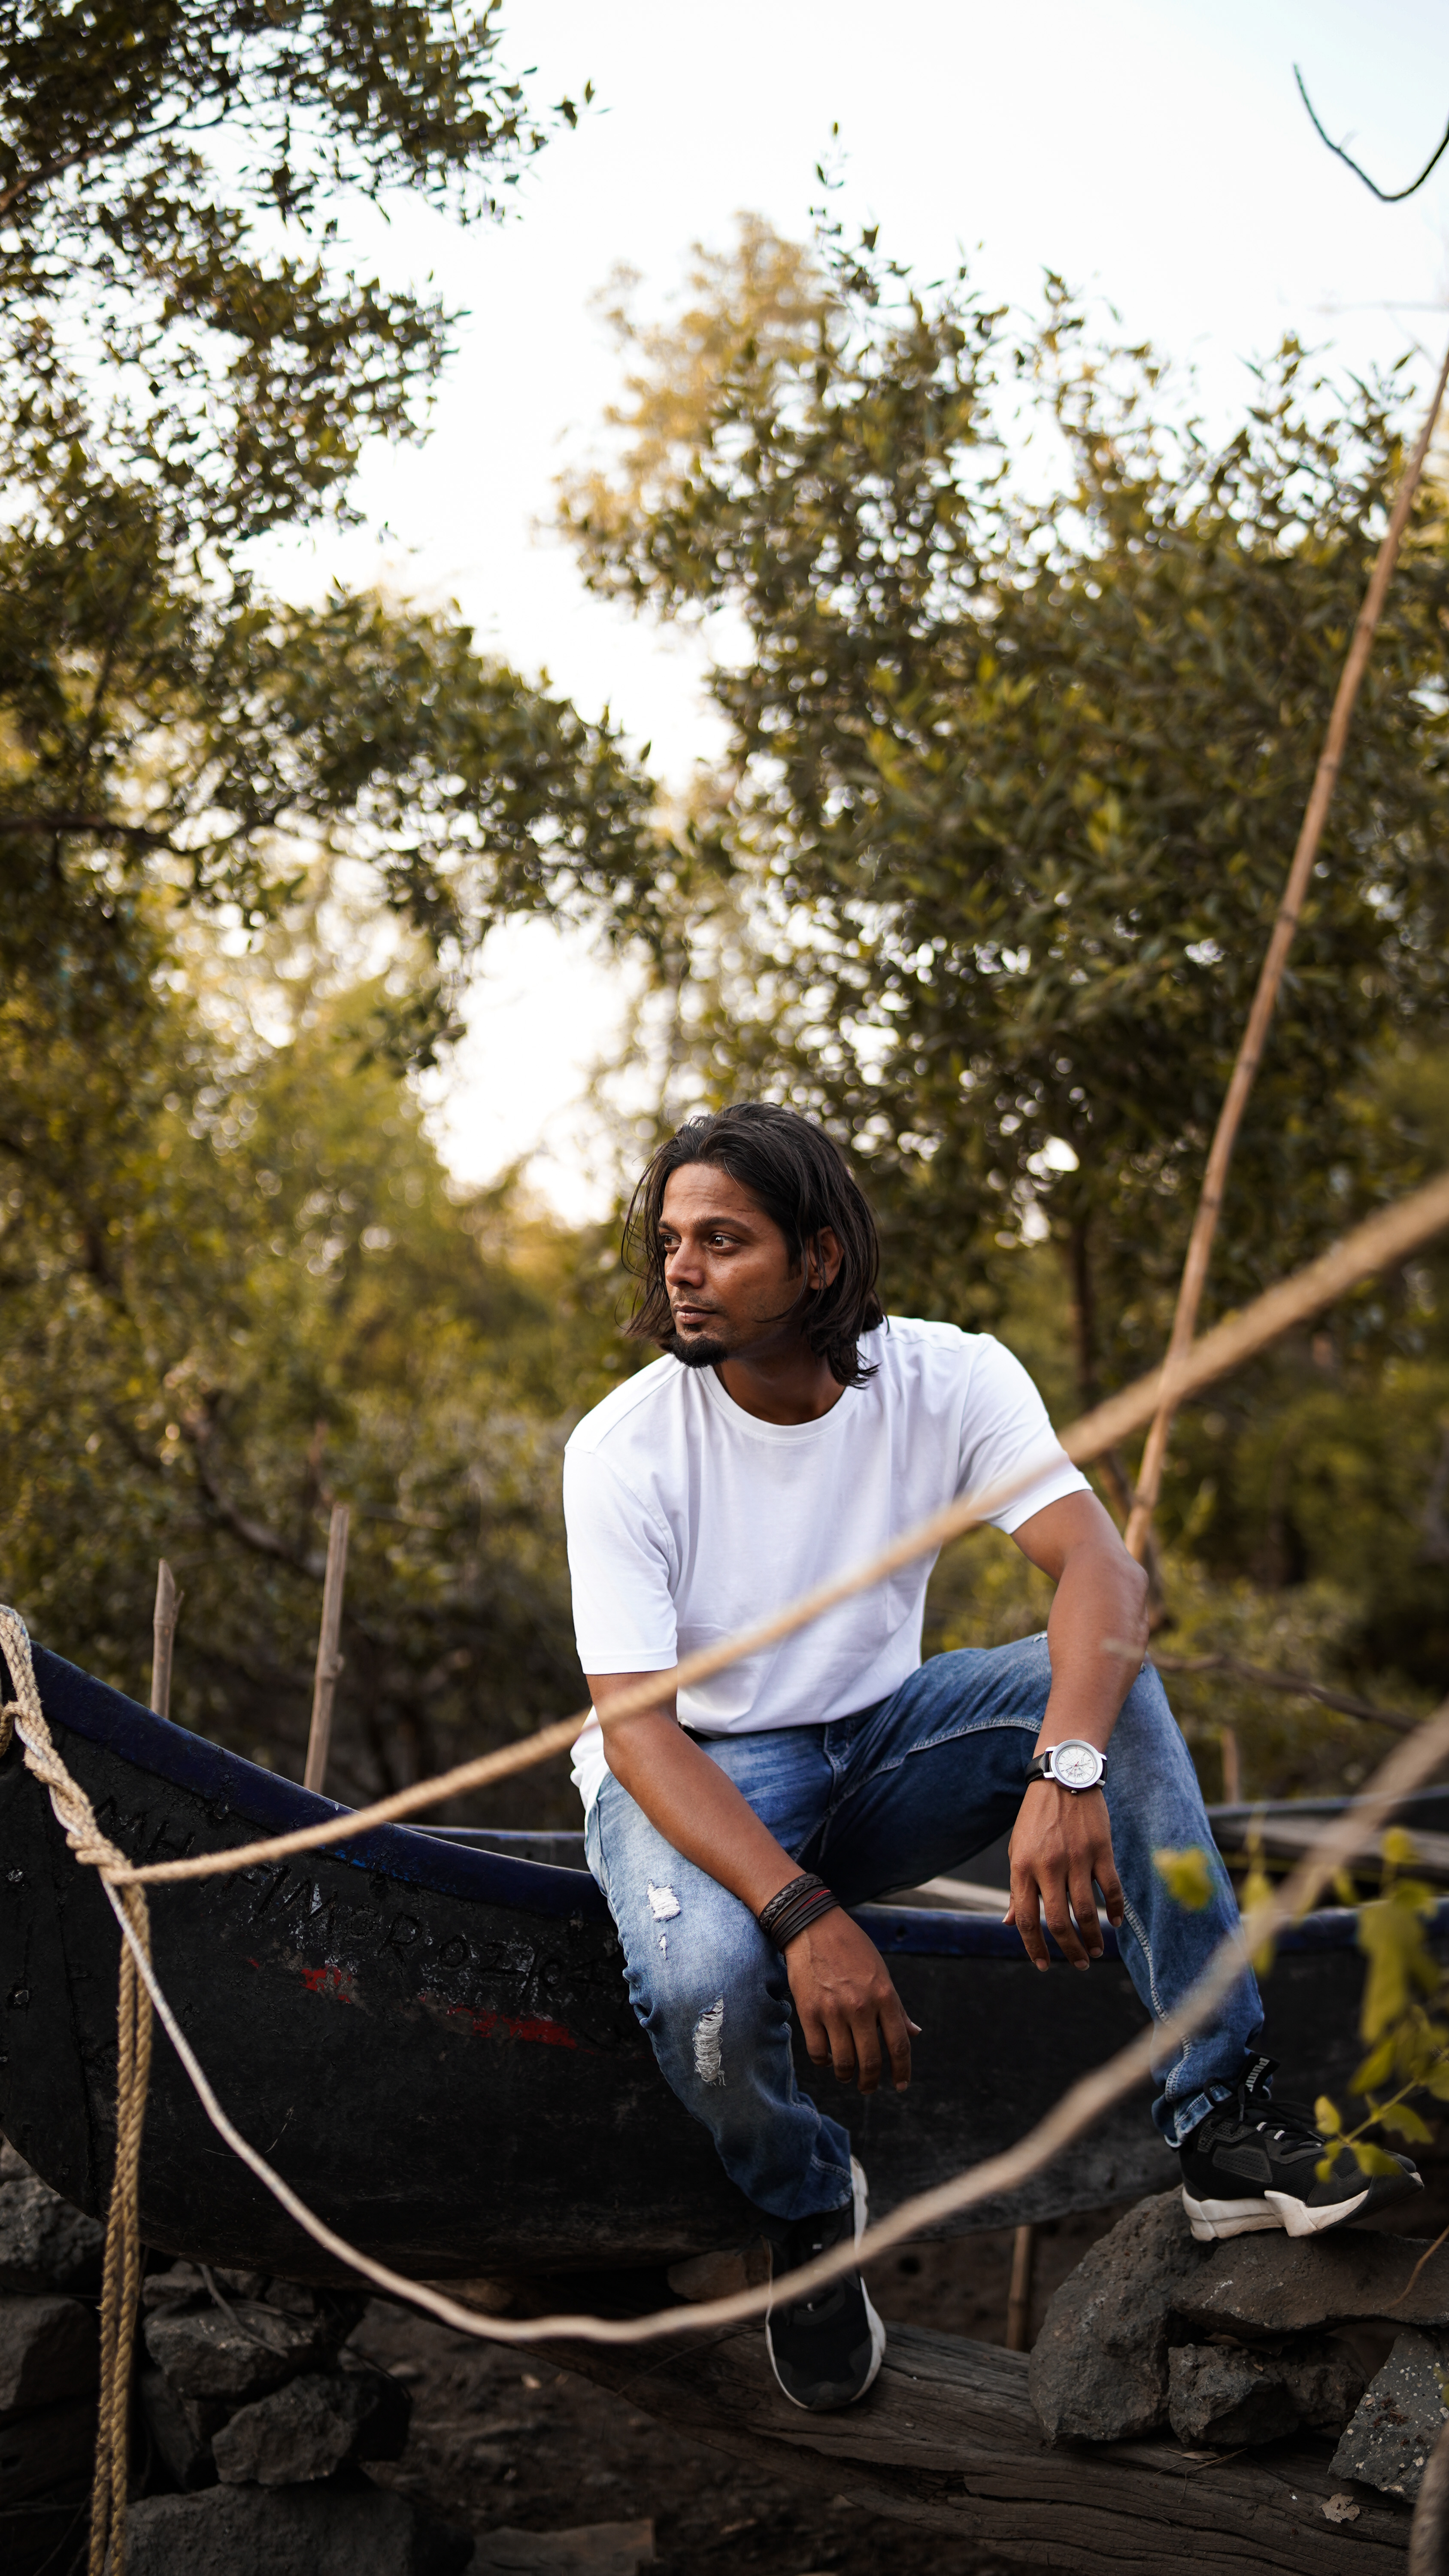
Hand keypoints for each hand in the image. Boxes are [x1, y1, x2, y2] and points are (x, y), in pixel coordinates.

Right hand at [784, 1909, 920, 2092]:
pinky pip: (818, 2052)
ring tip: (847, 2075)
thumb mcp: (881, 1973)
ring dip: (847, 2075)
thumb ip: (896, 2007)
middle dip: (871, 2082)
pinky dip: (824, 2062)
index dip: (902, 2071)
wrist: (813, 1926)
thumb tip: (914, 2033)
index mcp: (885, 1996)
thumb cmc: (852, 1948)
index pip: (900, 2045)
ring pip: (844, 2062)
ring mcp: (833, 2011)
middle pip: (871, 2060)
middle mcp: (861, 2007)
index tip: (900, 2086)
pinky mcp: (808, 2012)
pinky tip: (827, 2058)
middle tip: (869, 2088)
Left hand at [1005, 1783, 1124, 1972]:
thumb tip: (1009, 1924)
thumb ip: (1016, 1889)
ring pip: (1087, 1911)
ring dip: (1093, 1937)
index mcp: (1022, 1868)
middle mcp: (1048, 1866)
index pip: (1025, 1919)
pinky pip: (1112, 1889)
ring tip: (1096, 1951)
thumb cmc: (1036, 1819)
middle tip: (1079, 1963)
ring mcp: (1076, 1858)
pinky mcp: (1101, 1850)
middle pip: (1058, 1921)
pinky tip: (1117, 1923)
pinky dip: (1116, 1910)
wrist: (1062, 1778)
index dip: (1034, 1947)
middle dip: (1069, 1950)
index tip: (1043, 1964)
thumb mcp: (1018, 1851)